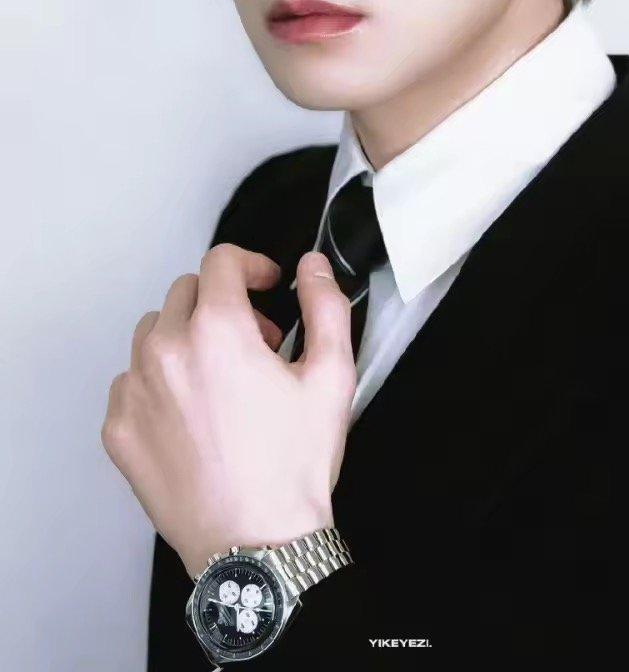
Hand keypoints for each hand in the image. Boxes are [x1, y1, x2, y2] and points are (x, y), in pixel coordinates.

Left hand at [100, 243, 355, 580]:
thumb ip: (326, 306)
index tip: (268, 286)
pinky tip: (191, 413)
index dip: (251, 265)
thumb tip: (312, 265)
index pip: (221, 261)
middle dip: (223, 303)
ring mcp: (134, 390)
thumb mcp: (332, 376)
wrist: (256, 545)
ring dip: (186, 337)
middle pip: (186, 292)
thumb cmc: (295, 463)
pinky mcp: (118, 429)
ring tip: (219, 377)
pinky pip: (130, 380)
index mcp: (217, 329)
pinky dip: (158, 381)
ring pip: (152, 332)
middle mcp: (165, 350)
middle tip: (256, 343)